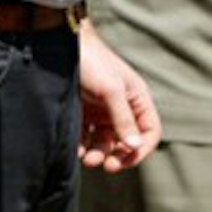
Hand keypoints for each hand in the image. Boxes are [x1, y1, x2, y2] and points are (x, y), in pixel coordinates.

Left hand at [77, 20, 159, 170]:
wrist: (62, 45)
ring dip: (100, 154)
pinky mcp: (82, 114)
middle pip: (127, 142)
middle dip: (119, 156)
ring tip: (88, 159)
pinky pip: (85, 139)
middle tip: (108, 166)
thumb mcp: (111, 90)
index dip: (142, 148)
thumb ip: (123, 118)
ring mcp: (101, 112)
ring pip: (105, 143)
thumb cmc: (92, 62)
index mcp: (137, 99)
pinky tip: (76, 151)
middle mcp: (121, 108)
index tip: (127, 159)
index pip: (150, 131)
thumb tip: (134, 146)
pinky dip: (83, 148)